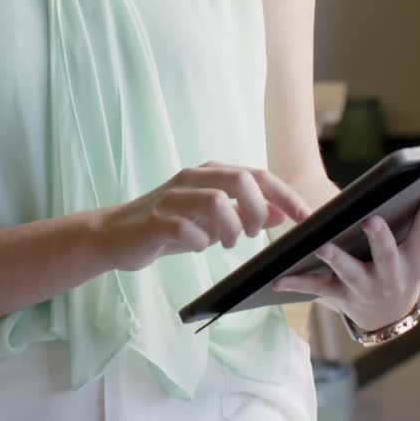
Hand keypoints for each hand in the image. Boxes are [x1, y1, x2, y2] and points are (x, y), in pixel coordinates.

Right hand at [95, 163, 312, 272]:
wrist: (113, 235)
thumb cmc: (166, 226)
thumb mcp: (211, 219)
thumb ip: (244, 212)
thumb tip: (282, 213)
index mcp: (208, 174)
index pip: (257, 175)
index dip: (286, 195)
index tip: (306, 217)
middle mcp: (191, 178)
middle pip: (241, 179)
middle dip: (258, 210)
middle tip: (254, 234)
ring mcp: (171, 197)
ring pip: (217, 200)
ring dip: (231, 227)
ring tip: (226, 242)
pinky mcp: (155, 219)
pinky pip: (187, 228)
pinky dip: (201, 241)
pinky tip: (198, 246)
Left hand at [273, 189, 419, 331]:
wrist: (389, 317)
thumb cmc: (402, 270)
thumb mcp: (418, 254)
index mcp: (413, 261)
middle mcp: (391, 276)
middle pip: (386, 255)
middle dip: (379, 238)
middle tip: (371, 220)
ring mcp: (365, 287)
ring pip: (349, 271)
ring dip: (335, 258)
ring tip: (320, 245)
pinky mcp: (341, 294)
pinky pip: (317, 287)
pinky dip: (296, 283)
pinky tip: (277, 279)